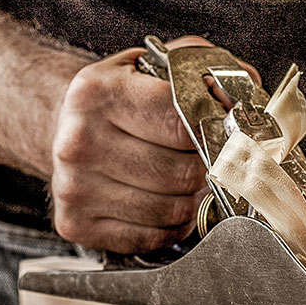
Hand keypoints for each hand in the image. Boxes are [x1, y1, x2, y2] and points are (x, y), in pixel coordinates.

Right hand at [51, 37, 259, 252]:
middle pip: (181, 173)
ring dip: (191, 200)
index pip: (181, 121)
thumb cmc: (119, 100)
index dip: (214, 130)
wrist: (60, 125)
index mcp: (97, 93)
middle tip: (205, 160)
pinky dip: (170, 226)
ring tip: (184, 182)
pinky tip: (164, 203)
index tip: (224, 131)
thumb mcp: (153, 66)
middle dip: (204, 169)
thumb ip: (203, 70)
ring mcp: (74, 187)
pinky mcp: (76, 223)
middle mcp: (78, 141)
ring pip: (170, 211)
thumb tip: (245, 95)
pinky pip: (151, 237)